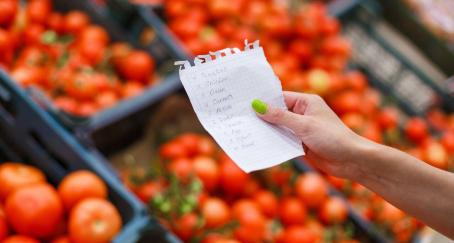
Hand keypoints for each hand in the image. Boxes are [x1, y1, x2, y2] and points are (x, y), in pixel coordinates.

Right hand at [252, 91, 371, 178]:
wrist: (351, 160)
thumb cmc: (332, 137)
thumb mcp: (304, 125)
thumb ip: (280, 117)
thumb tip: (257, 105)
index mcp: (306, 102)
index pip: (280, 98)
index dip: (263, 101)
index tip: (244, 103)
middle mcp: (303, 114)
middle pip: (277, 113)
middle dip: (262, 117)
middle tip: (240, 118)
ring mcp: (301, 130)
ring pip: (279, 128)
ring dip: (267, 131)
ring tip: (245, 131)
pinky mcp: (301, 144)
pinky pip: (283, 141)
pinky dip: (273, 142)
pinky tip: (258, 144)